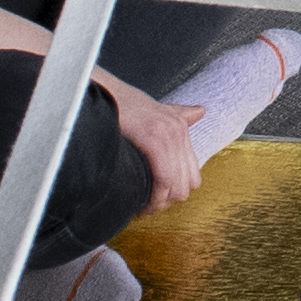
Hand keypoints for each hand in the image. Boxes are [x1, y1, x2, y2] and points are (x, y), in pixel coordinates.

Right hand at [93, 75, 219, 227]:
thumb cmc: (120, 104)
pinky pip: (163, 179)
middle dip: (168, 200)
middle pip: (187, 184)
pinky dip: (153, 196)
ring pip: (176, 185)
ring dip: (159, 202)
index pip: (192, 174)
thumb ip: (178, 114)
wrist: (100, 92)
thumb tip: (201, 111)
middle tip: (148, 207)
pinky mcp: (154, 140)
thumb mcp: (155, 108)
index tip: (157, 200)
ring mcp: (168, 134)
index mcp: (181, 125)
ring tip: (142, 207)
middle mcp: (179, 129)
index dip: (175, 191)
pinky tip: (141, 203)